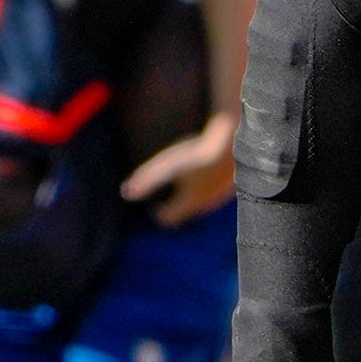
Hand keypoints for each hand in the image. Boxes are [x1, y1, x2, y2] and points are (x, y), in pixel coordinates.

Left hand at [122, 111, 237, 221]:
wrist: (232, 142)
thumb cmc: (195, 154)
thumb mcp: (166, 166)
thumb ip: (146, 180)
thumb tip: (126, 192)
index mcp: (188, 203)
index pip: (168, 219)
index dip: (159, 212)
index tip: (154, 203)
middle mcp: (206, 204)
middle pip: (186, 211)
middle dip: (176, 204)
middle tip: (169, 189)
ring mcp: (222, 195)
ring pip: (203, 201)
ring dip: (194, 194)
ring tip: (187, 178)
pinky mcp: (234, 183)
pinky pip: (217, 190)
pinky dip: (209, 184)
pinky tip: (206, 168)